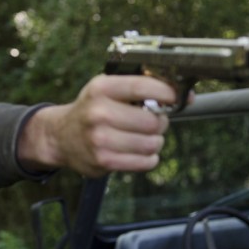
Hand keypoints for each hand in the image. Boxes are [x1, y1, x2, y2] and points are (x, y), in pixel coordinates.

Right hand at [17, 75, 181, 176]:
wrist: (61, 136)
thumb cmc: (92, 110)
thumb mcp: (107, 90)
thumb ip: (142, 89)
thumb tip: (187, 97)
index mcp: (101, 88)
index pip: (142, 87)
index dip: (166, 93)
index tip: (173, 98)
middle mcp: (98, 112)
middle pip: (152, 121)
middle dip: (159, 122)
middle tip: (152, 122)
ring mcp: (100, 138)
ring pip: (152, 143)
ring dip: (155, 142)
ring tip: (143, 137)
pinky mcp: (104, 160)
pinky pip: (145, 162)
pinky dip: (148, 158)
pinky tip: (138, 151)